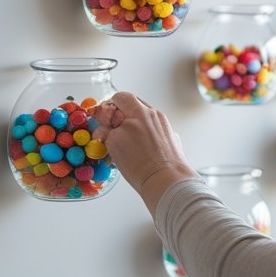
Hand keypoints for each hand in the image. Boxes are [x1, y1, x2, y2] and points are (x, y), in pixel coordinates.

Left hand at [92, 92, 195, 211]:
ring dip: (106, 129)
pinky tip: (111, 154)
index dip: (124, 106)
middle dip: (111, 108)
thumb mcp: (171, 139)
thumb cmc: (171, 165)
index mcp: (155, 115)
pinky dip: (105, 145)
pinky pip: (103, 137)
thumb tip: (157, 133)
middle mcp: (141, 115)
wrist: (165, 177)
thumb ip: (158, 130)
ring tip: (110, 143)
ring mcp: (126, 126)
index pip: (133, 100)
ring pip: (108, 119)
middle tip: (107, 120)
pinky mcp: (114, 139)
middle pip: (119, 98)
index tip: (119, 112)